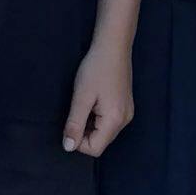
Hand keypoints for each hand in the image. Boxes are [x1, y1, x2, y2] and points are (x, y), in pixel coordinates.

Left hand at [63, 35, 133, 156]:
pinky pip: (109, 122)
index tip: (72, 120)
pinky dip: (97, 117)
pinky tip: (94, 99)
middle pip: (100, 142)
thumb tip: (68, 147)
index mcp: (115, 120)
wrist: (113, 45)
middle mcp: (125, 120)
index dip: (77, 140)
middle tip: (78, 109)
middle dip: (84, 132)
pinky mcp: (125, 106)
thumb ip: (74, 124)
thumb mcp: (81, 97)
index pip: (94, 149)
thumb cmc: (96, 68)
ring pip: (103, 132)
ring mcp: (127, 113)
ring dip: (90, 124)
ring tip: (87, 102)